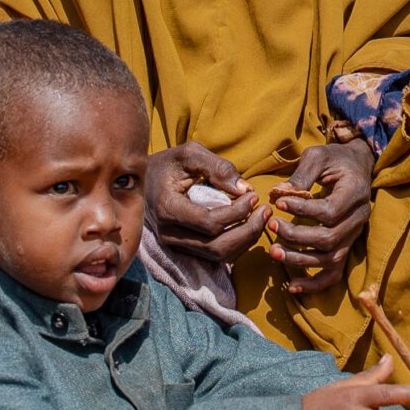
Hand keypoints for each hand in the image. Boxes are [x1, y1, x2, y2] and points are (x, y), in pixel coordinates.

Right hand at [143, 143, 270, 264]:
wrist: (144, 182)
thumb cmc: (168, 164)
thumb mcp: (189, 153)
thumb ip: (217, 167)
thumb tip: (244, 189)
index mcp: (167, 208)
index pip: (209, 222)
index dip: (237, 212)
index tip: (254, 196)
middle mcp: (169, 233)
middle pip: (217, 246)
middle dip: (248, 231)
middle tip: (266, 210)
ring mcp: (175, 245)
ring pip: (218, 255)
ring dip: (246, 240)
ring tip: (261, 217)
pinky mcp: (184, 249)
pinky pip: (215, 256)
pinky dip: (237, 244)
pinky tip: (248, 225)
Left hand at [269, 139, 374, 294]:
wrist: (357, 166)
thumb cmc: (335, 159)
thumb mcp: (318, 156)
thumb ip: (301, 175)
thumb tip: (280, 194)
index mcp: (355, 194)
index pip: (329, 212)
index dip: (302, 211)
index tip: (278, 203)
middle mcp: (359, 219)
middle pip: (328, 239)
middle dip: (295, 236)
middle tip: (271, 226)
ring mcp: (354, 236)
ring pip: (330, 259)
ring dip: (299, 259)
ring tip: (273, 251)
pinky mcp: (346, 246)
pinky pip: (334, 274)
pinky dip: (314, 284)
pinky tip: (292, 287)